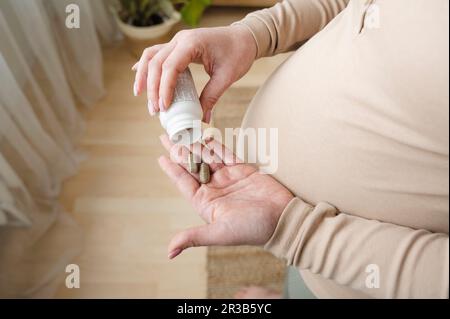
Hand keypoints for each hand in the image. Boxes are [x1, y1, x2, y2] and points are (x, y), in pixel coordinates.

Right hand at [133, 25, 256, 121]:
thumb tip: (202, 119)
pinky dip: (147, 65)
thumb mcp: (227, 76)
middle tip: (154, 110)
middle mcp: (180, 39)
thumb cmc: (238, 53)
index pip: (170, 67)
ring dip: (144, 76)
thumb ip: (212, 96)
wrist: (244, 37)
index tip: (164, 107)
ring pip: (152, 56)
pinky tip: (137, 74)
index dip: (164, 89)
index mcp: (192, 43)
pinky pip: (157, 53)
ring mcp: (178, 41)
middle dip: (153, 88)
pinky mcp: (178, 45)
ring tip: (140, 95)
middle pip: (156, 63)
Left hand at [158, 135, 293, 258]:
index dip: (172, 169)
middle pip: (193, 166)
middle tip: (168, 135)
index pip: (184, 182)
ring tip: (184, 131)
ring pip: (208, 156)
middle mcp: (215, 189)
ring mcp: (228, 177)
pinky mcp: (242, 169)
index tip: (160, 157)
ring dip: (196, 144)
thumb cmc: (251, 229)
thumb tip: (169, 253)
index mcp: (206, 202)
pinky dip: (216, 144)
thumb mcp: (219, 233)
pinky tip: (206, 135)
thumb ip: (193, 237)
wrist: (282, 219)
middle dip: (180, 151)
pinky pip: (226, 153)